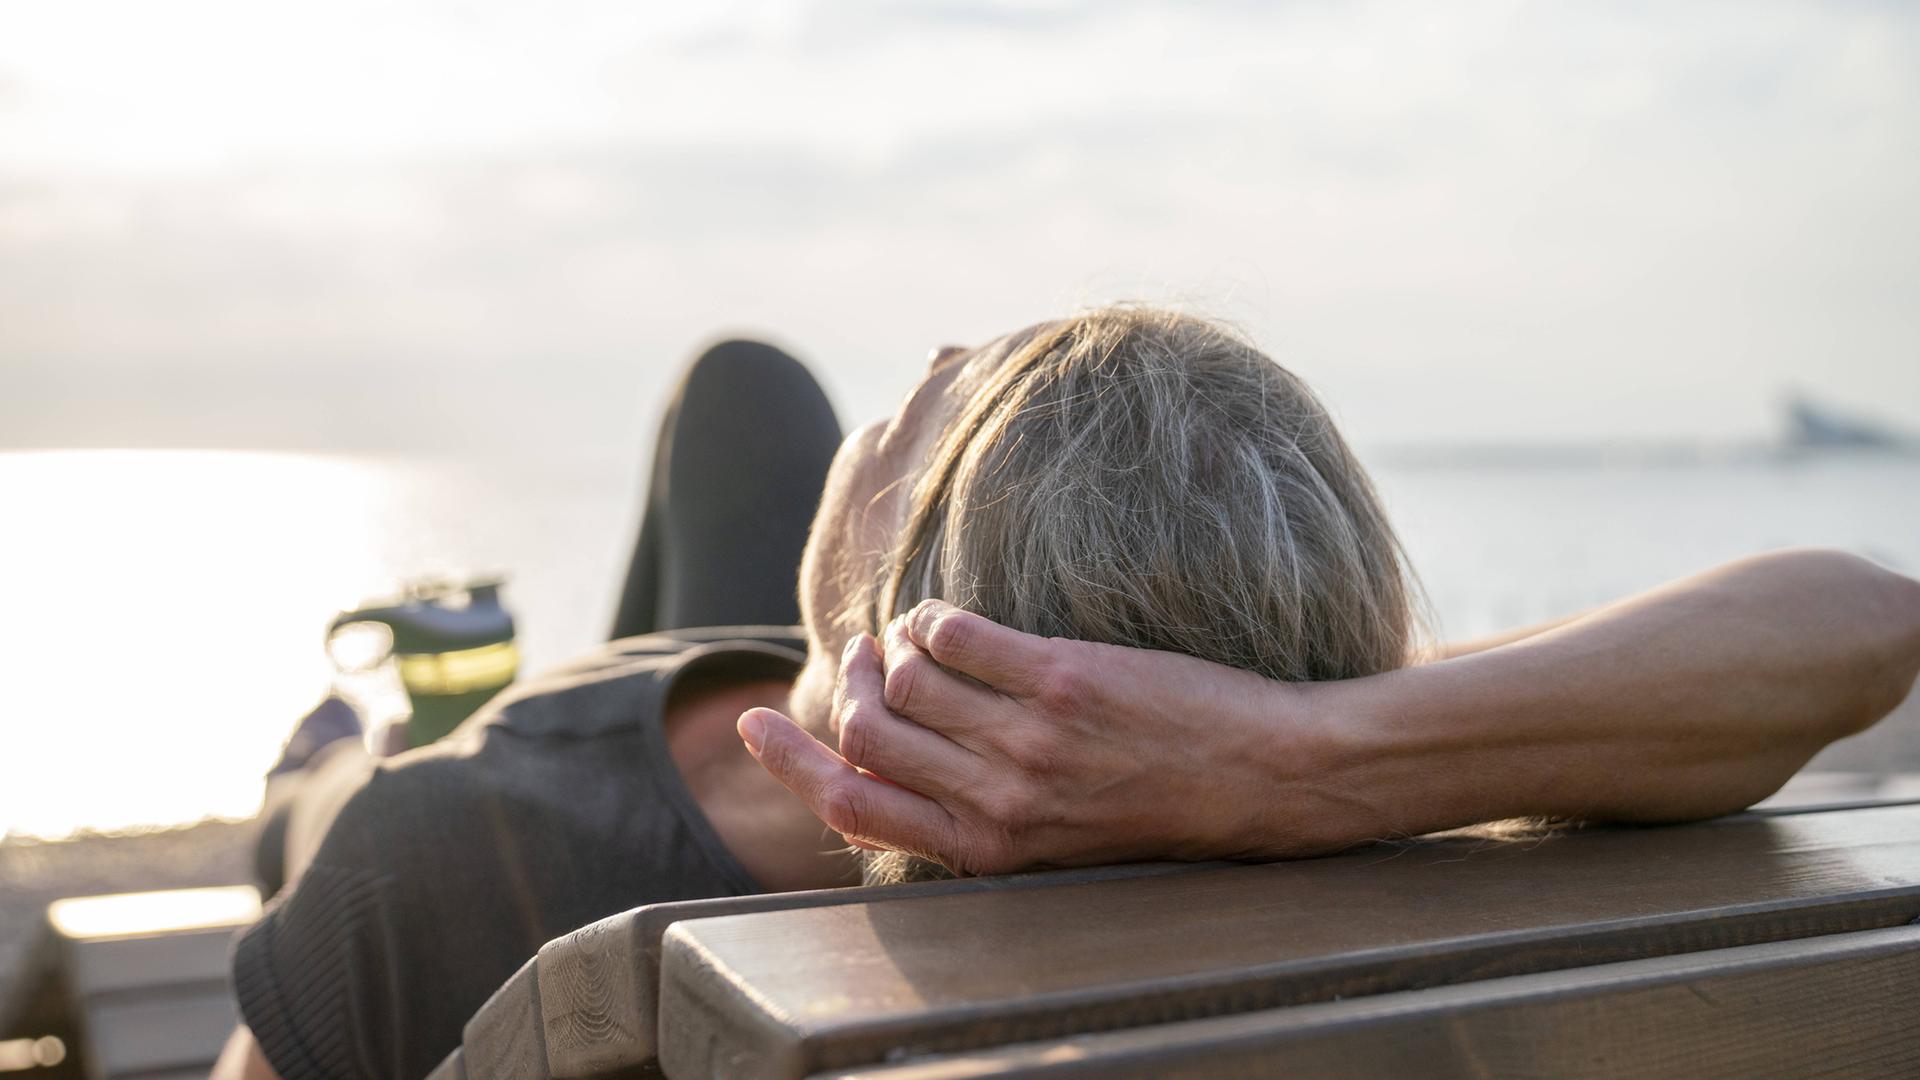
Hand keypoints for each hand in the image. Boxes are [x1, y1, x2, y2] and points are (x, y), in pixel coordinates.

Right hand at [740, 600, 1350, 875]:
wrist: (1262, 779)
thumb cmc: (1159, 809)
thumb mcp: (1054, 841)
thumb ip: (978, 811)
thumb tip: (907, 766)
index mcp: (986, 850)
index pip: (853, 804)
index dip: (790, 763)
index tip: (751, 725)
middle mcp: (996, 801)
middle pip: (866, 735)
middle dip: (844, 686)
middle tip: (858, 656)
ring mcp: (1027, 740)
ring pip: (907, 679)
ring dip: (890, 646)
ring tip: (905, 633)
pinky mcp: (1062, 680)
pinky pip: (960, 634)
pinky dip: (937, 618)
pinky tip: (949, 617)